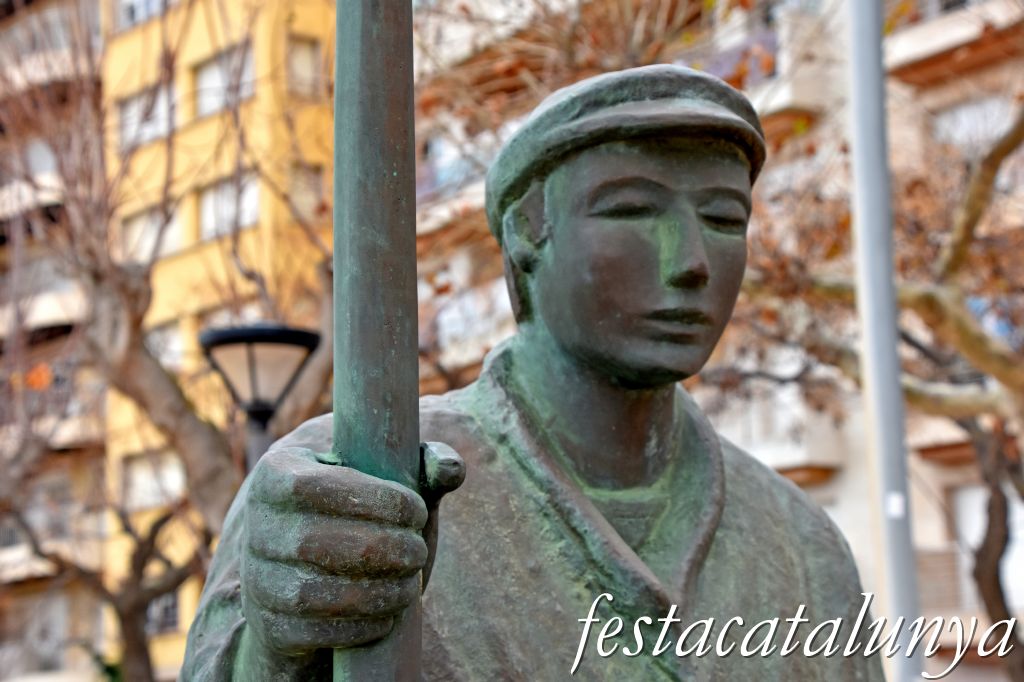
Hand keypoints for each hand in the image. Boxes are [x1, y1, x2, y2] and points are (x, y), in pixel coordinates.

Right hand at [240, 438, 462, 656]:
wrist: (313, 571)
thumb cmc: (360, 514)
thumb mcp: (385, 483)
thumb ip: (422, 466)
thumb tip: (452, 467)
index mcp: (275, 475)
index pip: (316, 486)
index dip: (375, 500)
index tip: (417, 512)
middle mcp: (256, 527)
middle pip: (314, 541)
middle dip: (382, 548)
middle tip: (418, 550)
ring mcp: (257, 580)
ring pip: (311, 592)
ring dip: (375, 591)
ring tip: (410, 584)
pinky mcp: (269, 625)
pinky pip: (312, 632)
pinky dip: (359, 626)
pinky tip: (389, 614)